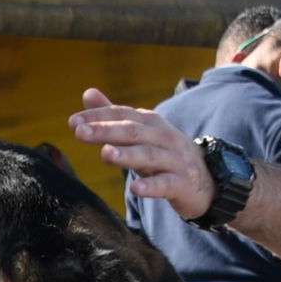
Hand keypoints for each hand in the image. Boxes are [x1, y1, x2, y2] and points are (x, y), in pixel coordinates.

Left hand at [69, 86, 215, 219]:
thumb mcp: (141, 134)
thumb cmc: (166, 155)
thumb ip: (114, 116)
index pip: (123, 115)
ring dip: (127, 154)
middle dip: (106, 131)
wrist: (206, 181)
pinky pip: (166, 184)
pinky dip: (152, 186)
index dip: (99, 117)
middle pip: (133, 131)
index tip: (74, 122)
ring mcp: (175, 160)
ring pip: (149, 155)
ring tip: (105, 154)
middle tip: (81, 133)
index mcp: (151, 123)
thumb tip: (88, 92)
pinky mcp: (182, 184)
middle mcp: (163, 137)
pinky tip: (136, 189)